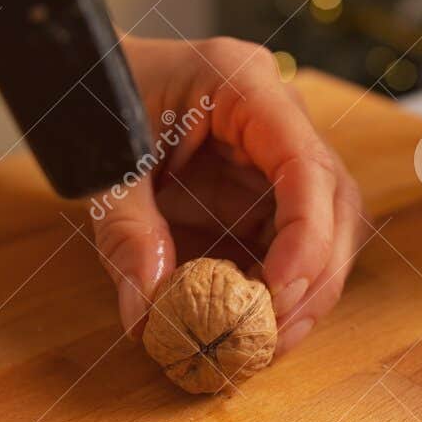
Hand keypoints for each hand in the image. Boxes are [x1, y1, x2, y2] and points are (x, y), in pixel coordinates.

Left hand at [92, 36, 366, 353]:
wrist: (88, 81)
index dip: (307, 234)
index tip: (279, 293)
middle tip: (280, 332)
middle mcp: (277, 117)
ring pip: (329, 225)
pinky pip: (294, 242)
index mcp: (243, 85)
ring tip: (271, 340)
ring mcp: (277, 155)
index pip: (305, 163)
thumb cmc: (100, 101)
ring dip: (308, 288)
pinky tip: (258, 324)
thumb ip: (125, 233)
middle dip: (317, 273)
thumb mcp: (104, 165)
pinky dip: (282, 287)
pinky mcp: (266, 190)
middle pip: (334, 199)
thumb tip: (146, 313)